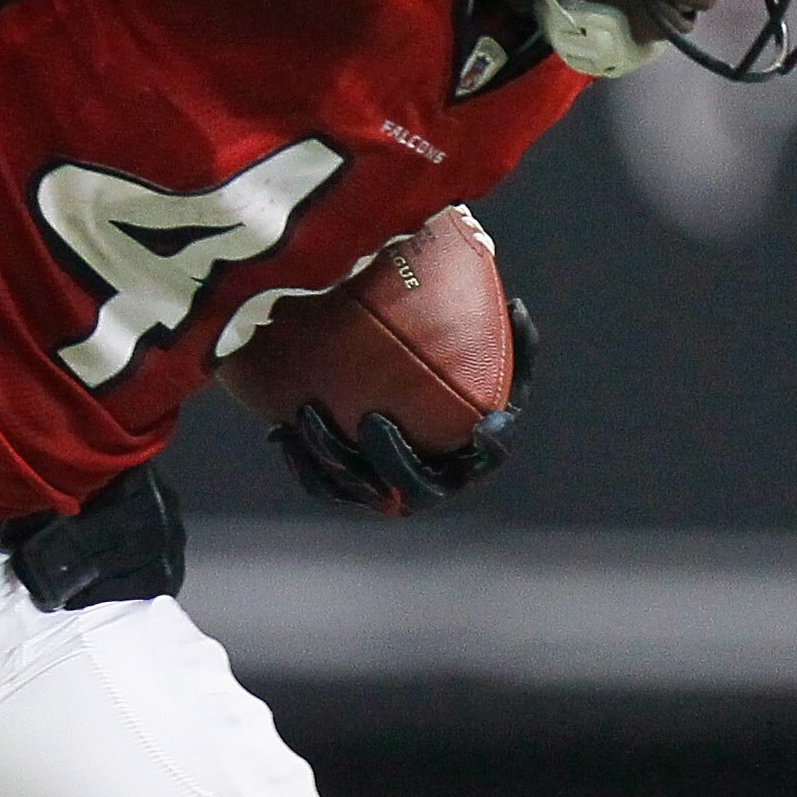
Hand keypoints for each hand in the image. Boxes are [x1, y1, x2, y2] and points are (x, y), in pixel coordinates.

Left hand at [271, 297, 536, 517]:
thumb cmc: (447, 367)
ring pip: (357, 487)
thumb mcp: (479, 345)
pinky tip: (280, 431)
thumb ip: (502, 331)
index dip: (490, 446)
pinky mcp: (346, 488)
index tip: (485, 425)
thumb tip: (516, 304)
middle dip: (393, 461)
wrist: (390, 392)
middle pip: (414, 487)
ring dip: (331, 456)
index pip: (489, 455)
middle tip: (373, 421)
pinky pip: (322, 483)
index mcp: (471, 454)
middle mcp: (431, 483)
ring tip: (309, 414)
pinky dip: (303, 461)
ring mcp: (385, 492)